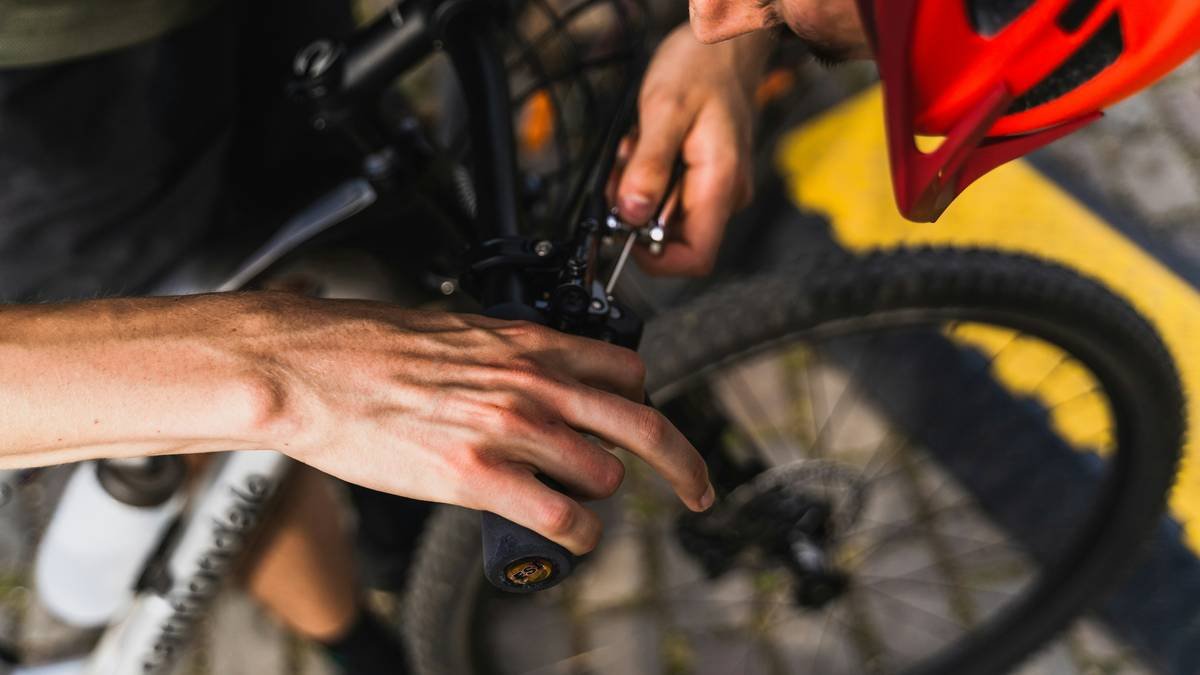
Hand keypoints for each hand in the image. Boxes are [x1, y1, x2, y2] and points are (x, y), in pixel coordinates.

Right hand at [240, 294, 713, 553]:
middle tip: (698, 486)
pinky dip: (575, 534)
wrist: (310, 367)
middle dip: (684, 463)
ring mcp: (507, 430)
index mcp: (528, 344)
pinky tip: (566, 536)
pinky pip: (559, 516)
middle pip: (644, 425)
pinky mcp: (474, 475)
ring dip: (599, 498)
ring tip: (577, 505)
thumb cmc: (370, 348)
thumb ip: (511, 356)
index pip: (626, 373)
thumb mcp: (460, 333)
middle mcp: (532, 383)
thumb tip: (537, 376)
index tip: (643, 426)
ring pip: (603, 476)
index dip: (641, 405)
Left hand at [609, 25, 769, 275]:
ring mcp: (716, 187)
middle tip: (623, 169)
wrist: (724, 43)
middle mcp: (724, 194)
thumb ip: (648, 167)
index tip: (625, 234)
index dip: (657, 260)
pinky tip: (645, 146)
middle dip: (638, 211)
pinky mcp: (704, 177)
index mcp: (720, 184)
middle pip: (675, 237)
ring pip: (666, 215)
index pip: (697, 257)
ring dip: (639, 189)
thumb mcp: (664, 111)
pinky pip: (669, 194)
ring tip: (636, 147)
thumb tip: (632, 214)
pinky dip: (647, 177)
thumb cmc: (702, 67)